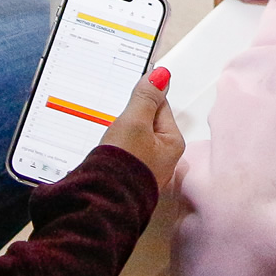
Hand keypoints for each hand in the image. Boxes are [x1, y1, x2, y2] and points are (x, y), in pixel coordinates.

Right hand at [103, 67, 184, 187]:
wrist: (102, 200)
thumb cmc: (123, 164)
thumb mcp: (134, 122)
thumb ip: (146, 98)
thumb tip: (161, 76)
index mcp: (172, 143)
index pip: (160, 106)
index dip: (142, 99)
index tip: (130, 96)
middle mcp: (164, 158)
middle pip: (146, 123)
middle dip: (129, 119)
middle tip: (117, 124)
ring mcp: (147, 169)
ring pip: (133, 138)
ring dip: (119, 134)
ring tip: (110, 140)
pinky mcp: (130, 177)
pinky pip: (124, 154)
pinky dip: (115, 149)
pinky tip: (106, 152)